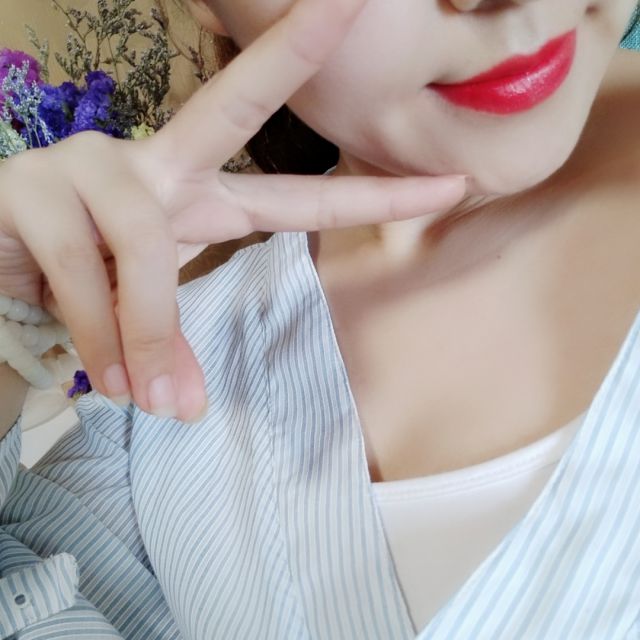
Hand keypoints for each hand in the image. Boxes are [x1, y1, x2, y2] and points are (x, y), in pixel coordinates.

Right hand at [0, 0, 466, 421]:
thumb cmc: (79, 282)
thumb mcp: (144, 313)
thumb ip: (175, 340)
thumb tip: (183, 405)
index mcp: (199, 197)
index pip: (297, 193)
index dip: (373, 192)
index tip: (450, 180)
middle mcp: (156, 165)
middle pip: (233, 104)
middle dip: (288, 53)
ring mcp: (94, 166)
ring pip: (148, 250)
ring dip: (147, 336)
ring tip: (142, 396)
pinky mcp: (32, 187)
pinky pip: (87, 276)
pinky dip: (99, 336)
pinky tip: (102, 371)